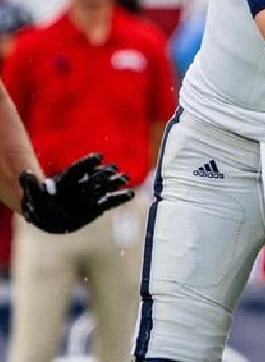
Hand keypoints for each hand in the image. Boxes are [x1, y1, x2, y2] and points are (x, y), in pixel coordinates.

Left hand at [20, 153, 134, 233]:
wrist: (49, 217)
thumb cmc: (40, 205)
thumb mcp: (33, 196)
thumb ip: (31, 185)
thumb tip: (24, 173)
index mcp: (66, 181)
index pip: (78, 170)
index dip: (88, 163)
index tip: (99, 157)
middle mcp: (80, 186)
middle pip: (93, 178)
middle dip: (104, 174)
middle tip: (114, 170)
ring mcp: (90, 196)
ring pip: (104, 187)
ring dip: (115, 182)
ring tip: (124, 178)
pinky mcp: (97, 208)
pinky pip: (110, 202)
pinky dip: (120, 198)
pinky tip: (131, 194)